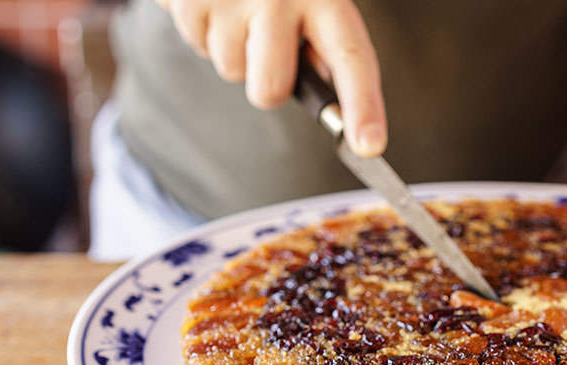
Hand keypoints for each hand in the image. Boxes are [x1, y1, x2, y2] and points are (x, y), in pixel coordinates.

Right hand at [155, 0, 386, 156]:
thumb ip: (322, 38)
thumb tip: (332, 93)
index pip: (352, 57)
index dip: (364, 105)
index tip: (369, 147)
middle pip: (270, 90)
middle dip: (266, 84)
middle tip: (265, 46)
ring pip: (231, 70)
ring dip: (232, 49)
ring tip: (237, 7)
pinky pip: (196, 44)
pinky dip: (203, 29)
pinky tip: (214, 0)